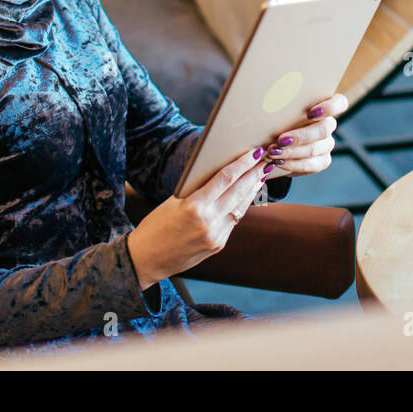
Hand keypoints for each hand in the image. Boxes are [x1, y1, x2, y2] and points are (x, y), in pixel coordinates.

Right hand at [126, 145, 271, 289]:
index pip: (225, 179)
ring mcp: (215, 236)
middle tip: (267, 159)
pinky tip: (246, 195)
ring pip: (240, 207)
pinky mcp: (218, 245)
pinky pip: (234, 221)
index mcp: (194, 207)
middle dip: (254, 174)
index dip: (243, 163)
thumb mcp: (173, 202)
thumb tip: (222, 174)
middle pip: (238, 191)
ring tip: (261, 174)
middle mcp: (208, 222)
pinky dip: (241, 205)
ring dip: (252, 189)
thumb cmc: (155, 226)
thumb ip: (198, 190)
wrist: (146, 259)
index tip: (255, 152)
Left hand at [262, 92, 347, 177]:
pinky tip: (279, 162)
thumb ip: (280, 100)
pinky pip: (311, 165)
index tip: (309, 113)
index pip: (339, 103)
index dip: (330, 108)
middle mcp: (327, 125)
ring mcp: (326, 144)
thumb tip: (267, 95)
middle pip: (324, 129)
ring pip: (315, 149)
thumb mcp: (276, 106)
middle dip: (301, 136)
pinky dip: (293, 164)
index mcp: (323, 106)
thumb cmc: (274, 117)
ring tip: (273, 152)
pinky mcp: (321, 161)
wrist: (272, 141)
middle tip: (281, 139)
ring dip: (293, 152)